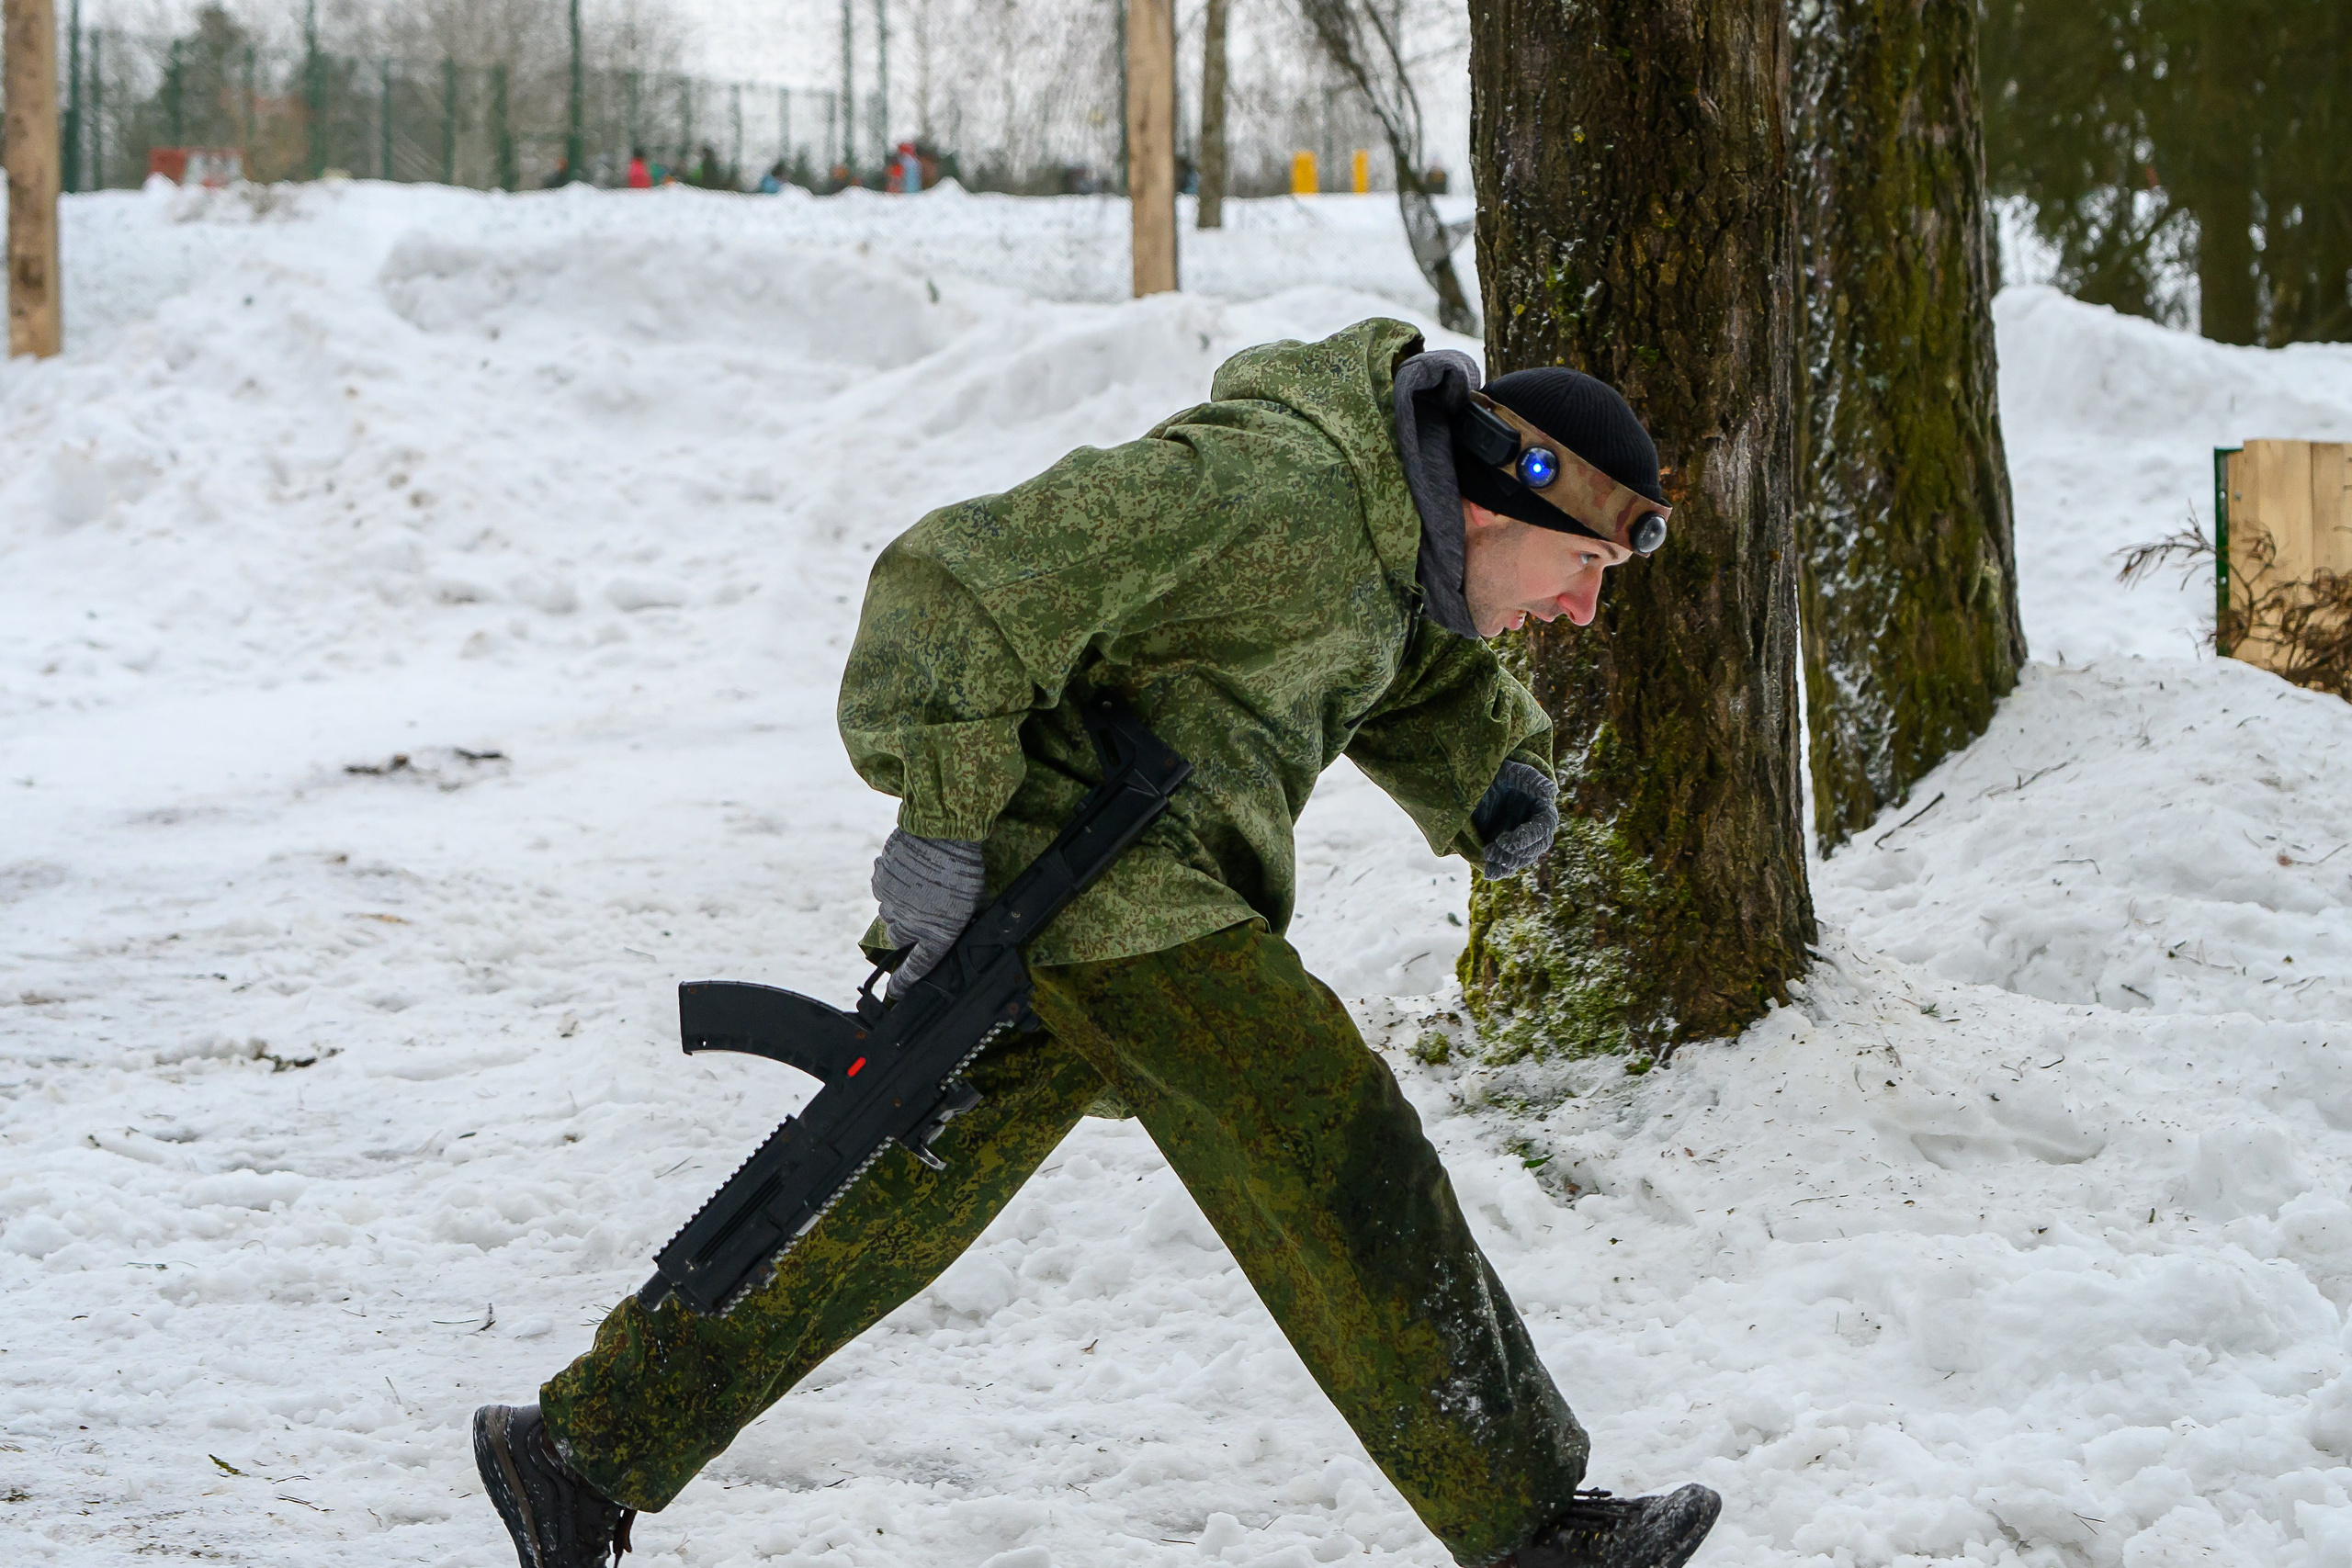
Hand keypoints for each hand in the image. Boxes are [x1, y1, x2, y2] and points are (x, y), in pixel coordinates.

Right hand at [870, 830, 986, 998]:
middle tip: (921, 907)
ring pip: (890, 911)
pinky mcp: (879, 882)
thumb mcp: (973, 900)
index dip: (904, 982)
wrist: (943, 833)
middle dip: (906, 927)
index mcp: (937, 934)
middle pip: (898, 937)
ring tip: (919, 880)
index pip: (917, 968)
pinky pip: (882, 888)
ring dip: (900, 902)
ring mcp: (891, 904)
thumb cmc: (965, 867)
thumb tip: (956, 920)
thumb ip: (959, 917)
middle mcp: (909, 925)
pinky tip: (908, 867)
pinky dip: (892, 882)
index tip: (895, 992)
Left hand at [1471, 761, 1558, 878]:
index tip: (1506, 839)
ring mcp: (1522, 842)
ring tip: (1487, 852)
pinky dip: (1500, 871)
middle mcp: (1536, 830)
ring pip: (1522, 860)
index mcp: (1543, 811)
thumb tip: (1553, 791)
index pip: (1543, 830)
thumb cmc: (1499, 773)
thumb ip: (1531, 778)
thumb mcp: (1512, 771)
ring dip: (1506, 861)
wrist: (1480, 785)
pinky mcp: (1507, 849)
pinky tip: (1489, 873)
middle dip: (1516, 852)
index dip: (1527, 837)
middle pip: (1535, 849)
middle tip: (1494, 846)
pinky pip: (1508, 866)